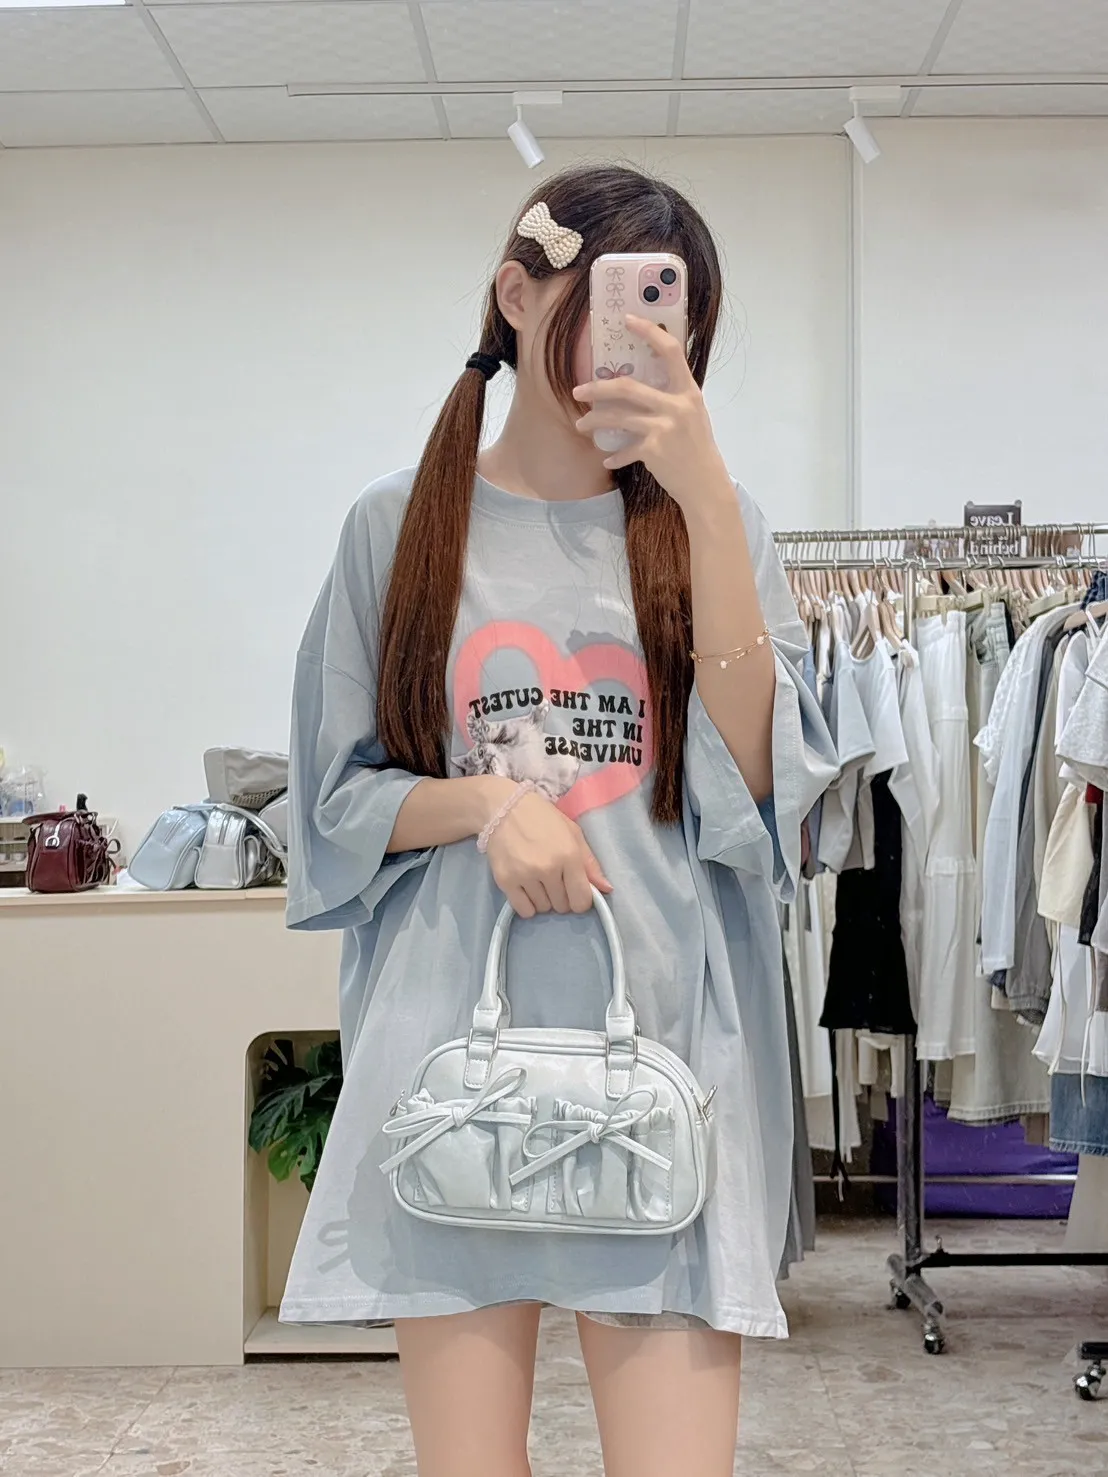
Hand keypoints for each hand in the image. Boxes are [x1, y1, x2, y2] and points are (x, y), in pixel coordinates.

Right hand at [484, 790, 611, 918]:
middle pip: (562, 906)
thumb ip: (590, 863)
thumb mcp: (572, 833)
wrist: (503, 808)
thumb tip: (607, 889)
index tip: (574, 891)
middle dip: (561, 897)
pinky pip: (524, 910)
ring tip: (537, 879)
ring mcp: (525, 876)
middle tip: (553, 879)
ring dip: (544, 899)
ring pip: (543, 908)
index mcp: (569, 855)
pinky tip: (526, 888)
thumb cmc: (542, 818)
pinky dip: (527, 904)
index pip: (581, 899)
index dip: (581, 900)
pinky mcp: (505, 881)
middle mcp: (548, 868)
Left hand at [572, 314, 729, 511]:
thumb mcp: (693, 415)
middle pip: (627, 387)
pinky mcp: (653, 450)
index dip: (649, 332)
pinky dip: (614, 456)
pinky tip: (607, 459)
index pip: (670, 351)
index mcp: (688, 391)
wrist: (706, 485)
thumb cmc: (697, 448)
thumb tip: (638, 387)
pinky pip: (624, 449)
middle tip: (578, 391)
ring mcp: (664, 428)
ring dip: (594, 421)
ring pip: (617, 417)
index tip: (628, 320)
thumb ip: (671, 397)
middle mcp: (676, 406)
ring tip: (581, 425)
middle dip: (597, 388)